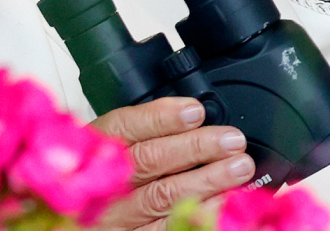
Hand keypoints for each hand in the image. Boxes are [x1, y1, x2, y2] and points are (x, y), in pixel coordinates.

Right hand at [91, 96, 253, 230]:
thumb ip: (148, 133)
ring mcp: (114, 215)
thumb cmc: (110, 177)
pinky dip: (197, 213)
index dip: (161, 118)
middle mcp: (102, 181)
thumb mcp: (117, 146)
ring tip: (238, 167)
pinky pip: (165, 228)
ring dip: (206, 179)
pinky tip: (221, 201)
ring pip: (161, 195)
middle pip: (148, 160)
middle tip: (231, 140)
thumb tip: (195, 116)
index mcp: (96, 148)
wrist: (92, 220)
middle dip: (195, 147)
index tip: (195, 111)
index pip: (125, 127)